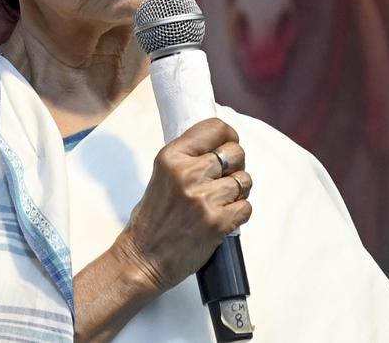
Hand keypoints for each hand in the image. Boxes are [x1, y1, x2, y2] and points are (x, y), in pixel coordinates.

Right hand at [112, 118, 252, 294]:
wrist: (142, 259)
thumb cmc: (152, 220)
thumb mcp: (162, 175)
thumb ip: (190, 158)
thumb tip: (222, 146)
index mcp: (172, 157)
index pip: (216, 128)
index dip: (229, 137)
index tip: (229, 145)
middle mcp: (187, 174)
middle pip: (235, 153)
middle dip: (236, 166)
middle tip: (224, 180)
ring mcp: (203, 198)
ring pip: (244, 180)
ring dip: (238, 192)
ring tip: (221, 202)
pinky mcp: (217, 222)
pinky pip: (246, 207)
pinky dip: (239, 213)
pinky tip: (222, 218)